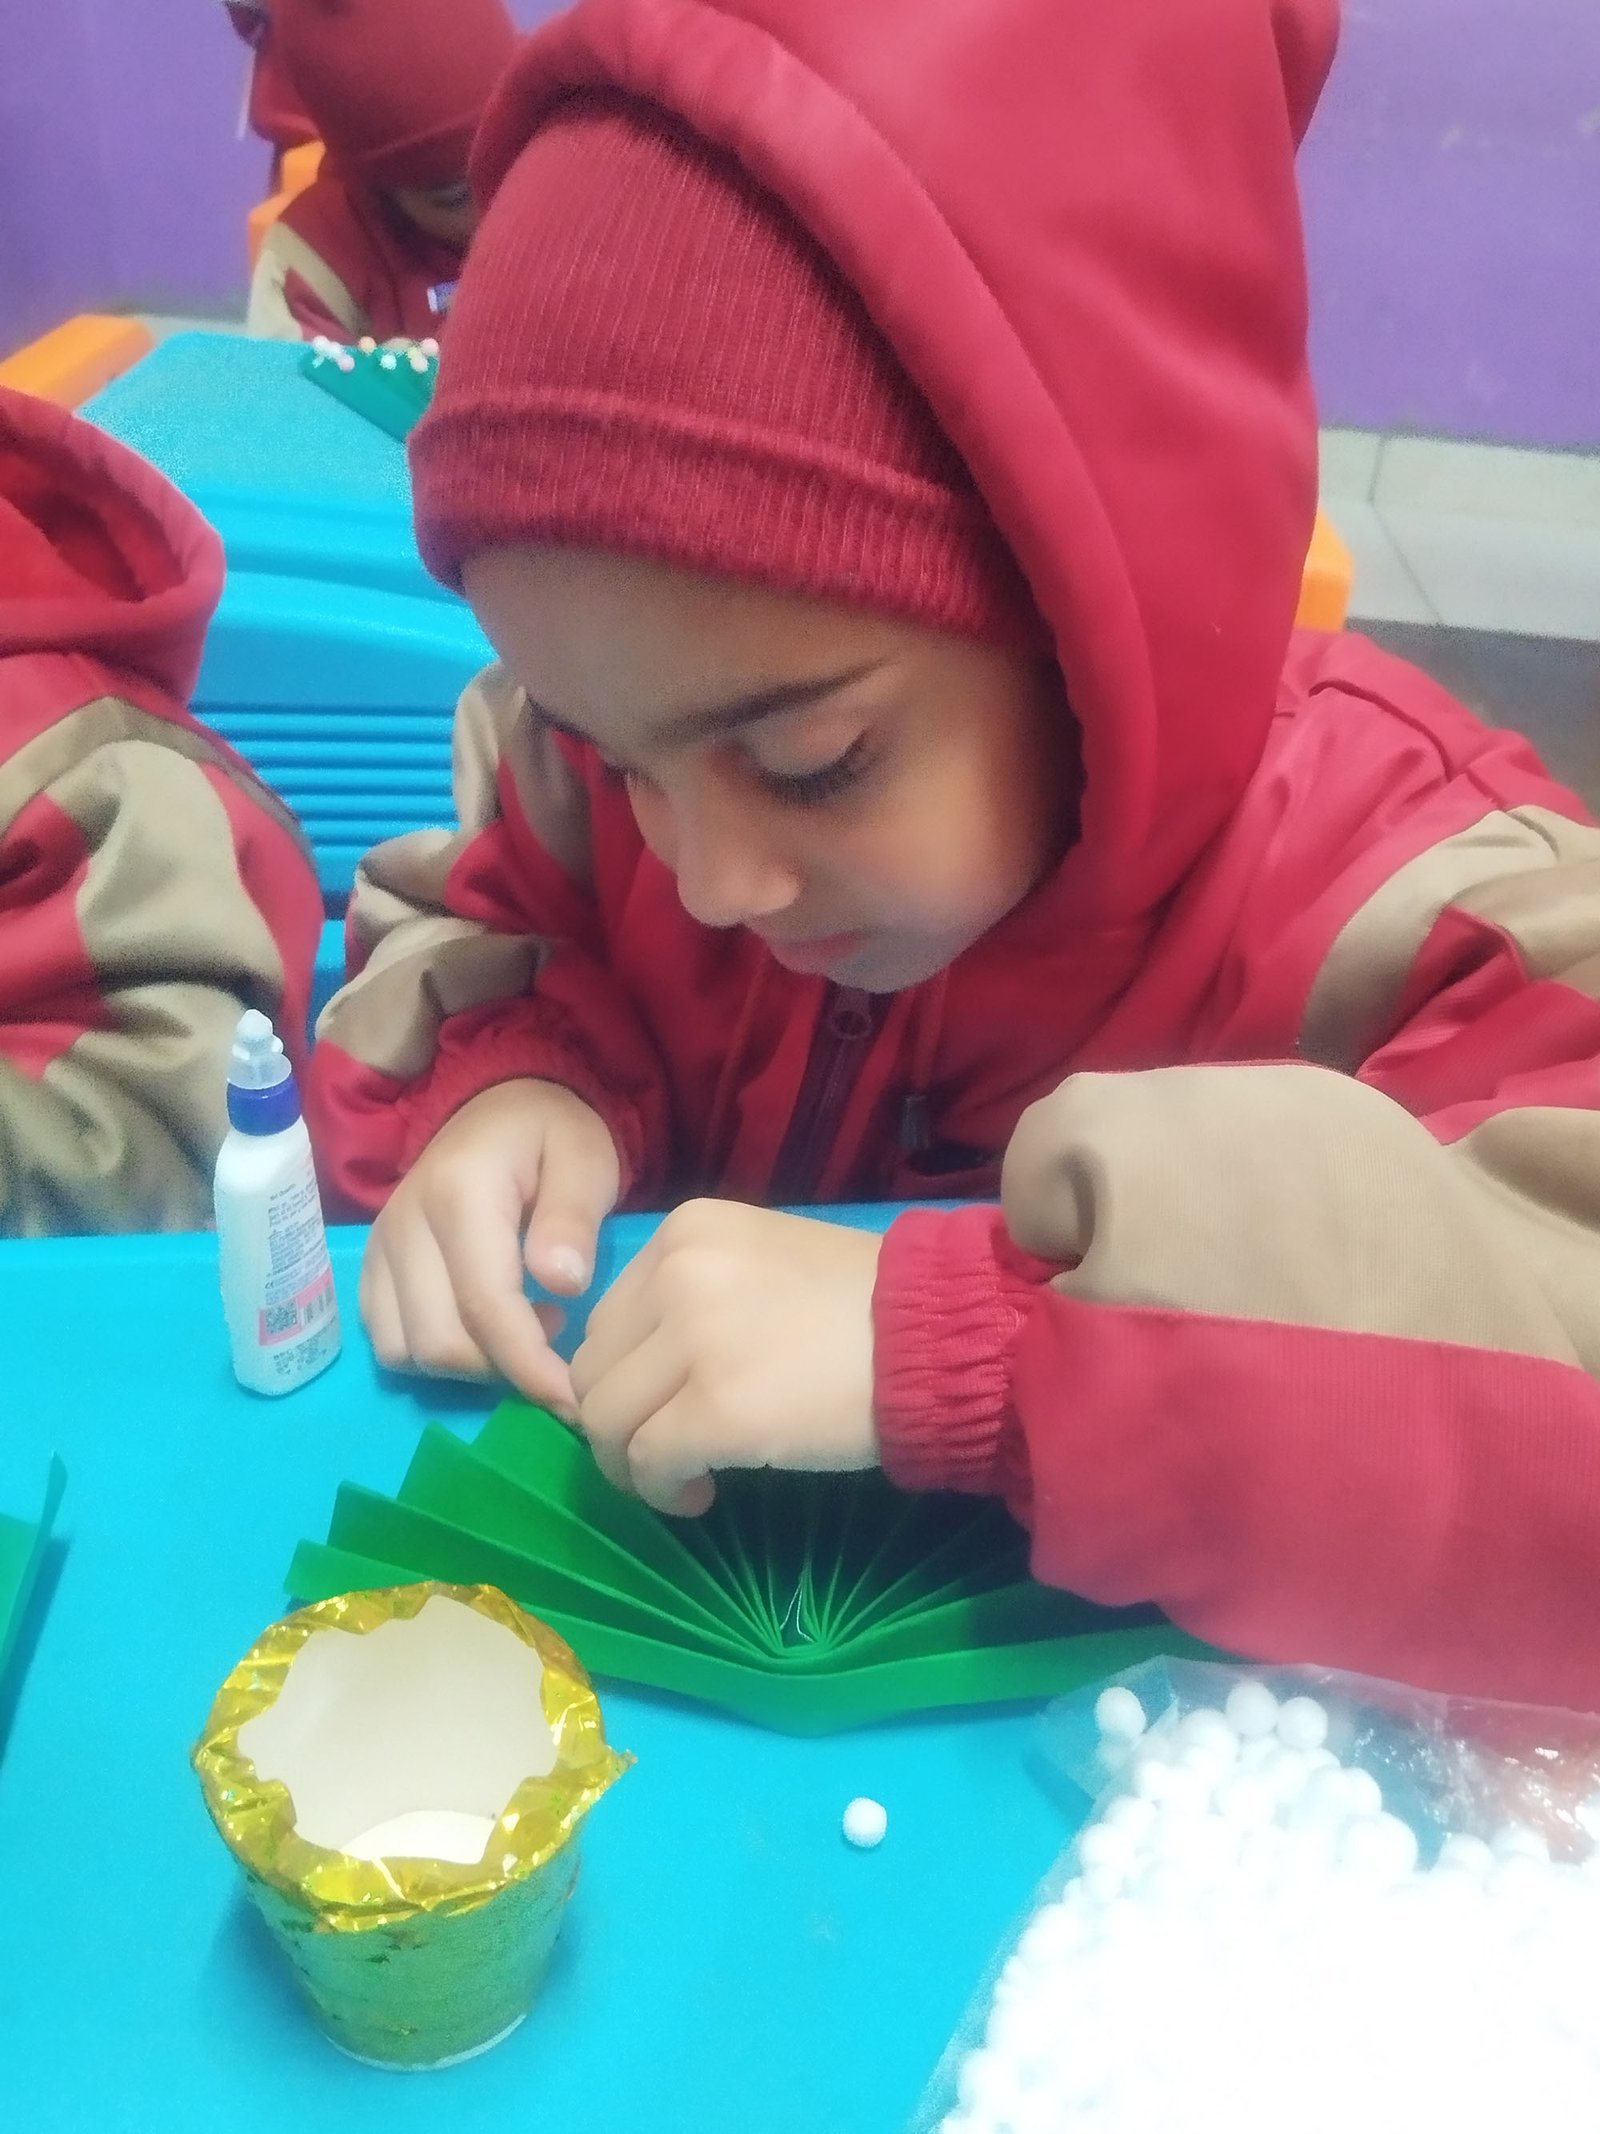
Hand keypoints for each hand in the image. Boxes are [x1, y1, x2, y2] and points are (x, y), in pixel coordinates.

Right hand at [360, 1078, 620, 1412]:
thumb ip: (571, 1219)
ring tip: (524, 1327)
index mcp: (457, 1194)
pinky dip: (434, 1354)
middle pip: (438, 1342)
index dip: (529, 1366)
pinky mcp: (372, 1267)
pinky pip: (387, 1340)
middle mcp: (403, 1225)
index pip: (485, 1306)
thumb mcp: (584, 1159)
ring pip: (406, 1352)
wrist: (500, 1104)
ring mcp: (380, 1248)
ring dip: (468, 1367)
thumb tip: (562, 1286)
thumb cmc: (552, 1134)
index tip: (574, 1401)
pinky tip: (482, 1327)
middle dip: (503, 1370)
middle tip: (558, 1342)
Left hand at [570, 1200, 881, 1515]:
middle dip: (619, 1420)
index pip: (607, 1316)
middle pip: (593, 1368)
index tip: (663, 1405)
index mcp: (686, 1231)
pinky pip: (647, 1462)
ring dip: (633, 1463)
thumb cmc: (866, 1305)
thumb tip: (639, 1367)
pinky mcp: (716, 1410)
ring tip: (684, 1477)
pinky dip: (661, 1491)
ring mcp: (693, 1341)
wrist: (940, 1337)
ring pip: (606, 1419)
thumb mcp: (764, 1263)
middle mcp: (676, 1273)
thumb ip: (694, 1294)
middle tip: (666, 1452)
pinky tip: (699, 1496)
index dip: (626, 1373)